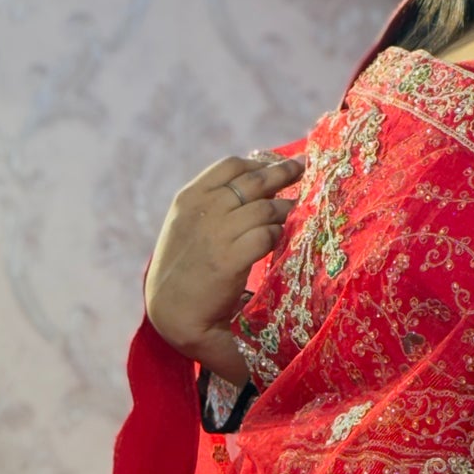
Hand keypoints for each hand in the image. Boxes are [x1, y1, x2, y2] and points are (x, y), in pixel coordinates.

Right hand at [145, 153, 303, 371]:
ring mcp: (216, 234)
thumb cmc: (183, 269)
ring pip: (265, 207)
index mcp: (189, 197)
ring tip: (299, 210)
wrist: (170, 311)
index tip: (279, 163)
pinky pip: (267, 235)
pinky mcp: (229, 260)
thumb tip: (258, 184)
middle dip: (284, 172)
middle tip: (304, 169)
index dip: (260, 162)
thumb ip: (214, 204)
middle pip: (255, 180)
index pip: (231, 165)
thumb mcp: (188, 225)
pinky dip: (280, 234)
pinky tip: (284, 239)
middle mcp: (203, 209)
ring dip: (286, 208)